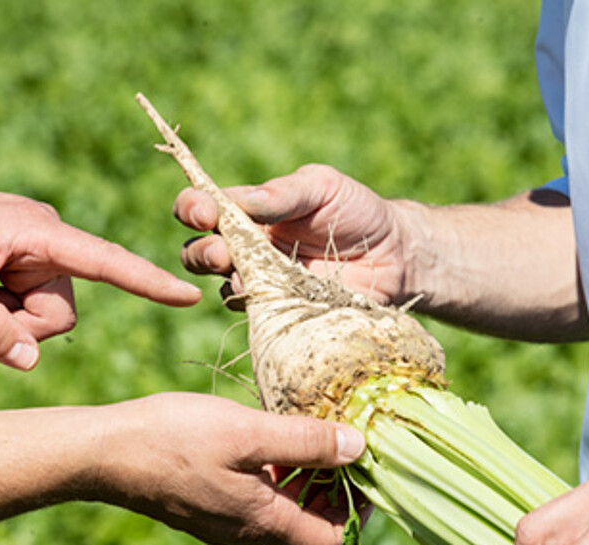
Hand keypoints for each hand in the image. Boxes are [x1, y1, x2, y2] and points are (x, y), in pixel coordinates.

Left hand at [0, 184, 200, 369]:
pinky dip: (5, 318)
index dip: (148, 282)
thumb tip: (31, 363)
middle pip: (63, 311)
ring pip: (48, 314)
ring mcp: (38, 251)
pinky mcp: (28, 261)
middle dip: (21, 330)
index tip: (188, 295)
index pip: (103, 261)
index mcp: (36, 231)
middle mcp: (47, 238)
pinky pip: (33, 305)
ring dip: (7, 326)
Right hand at [87, 393, 366, 544]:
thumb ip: (305, 442)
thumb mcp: (248, 433)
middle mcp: (245, 529)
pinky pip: (255, 497)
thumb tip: (358, 447)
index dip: (356, 508)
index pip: (331, 540)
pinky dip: (272, 472)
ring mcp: (223, 518)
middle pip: (310, 525)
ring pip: (282, 509)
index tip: (360, 466)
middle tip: (335, 443)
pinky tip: (265, 436)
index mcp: (262, 521)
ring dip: (302, 476)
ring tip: (303, 433)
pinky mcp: (206, 501)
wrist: (104, 450)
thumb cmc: (174, 439)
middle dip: (332, 487)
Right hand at [174, 164, 409, 304]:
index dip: (193, 208)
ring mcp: (262, 283)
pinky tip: (272, 300)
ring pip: (222, 286)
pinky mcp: (282, 311)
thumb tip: (240, 201)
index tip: (204, 213)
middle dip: (202, 252)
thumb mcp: (322, 187)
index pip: (203, 207)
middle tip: (221, 253)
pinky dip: (258, 307)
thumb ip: (283, 192)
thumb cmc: (356, 211)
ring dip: (226, 281)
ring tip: (245, 277)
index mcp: (249, 211)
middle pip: (199, 252)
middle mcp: (247, 248)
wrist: (396, 256)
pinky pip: (256, 314)